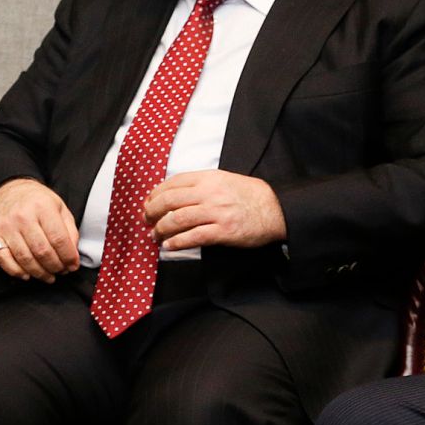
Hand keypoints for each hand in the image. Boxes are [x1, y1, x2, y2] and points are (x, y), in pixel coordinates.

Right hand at [0, 178, 80, 282]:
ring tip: (48, 275)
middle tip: (61, 271)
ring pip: (25, 259)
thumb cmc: (36, 201)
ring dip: (39, 273)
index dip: (68, 257)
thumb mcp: (59, 208)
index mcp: (42, 206)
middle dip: (55, 267)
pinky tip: (27, 274)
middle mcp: (22, 216)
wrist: (8, 191)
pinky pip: (4, 260)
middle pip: (42, 252)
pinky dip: (17, 272)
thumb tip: (73, 257)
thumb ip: (70, 232)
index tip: (72, 265)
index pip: (59, 239)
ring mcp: (6, 226)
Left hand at [144, 170, 285, 250]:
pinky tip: (168, 246)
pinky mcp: (223, 232)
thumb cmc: (249, 195)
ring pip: (177, 220)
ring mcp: (216, 213)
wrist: (276, 209)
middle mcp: (210, 193)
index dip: (155, 194)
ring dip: (161, 229)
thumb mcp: (223, 180)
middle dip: (152, 212)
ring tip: (155, 236)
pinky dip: (176, 242)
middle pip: (169, 201)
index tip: (148, 203)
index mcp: (208, 178)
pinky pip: (192, 237)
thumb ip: (200, 184)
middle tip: (147, 220)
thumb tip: (171, 194)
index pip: (172, 183)